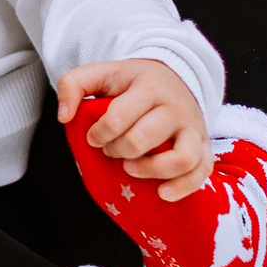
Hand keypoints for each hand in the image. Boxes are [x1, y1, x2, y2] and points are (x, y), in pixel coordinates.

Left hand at [56, 58, 211, 200]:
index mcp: (148, 87)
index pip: (118, 117)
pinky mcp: (203, 146)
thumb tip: (63, 116)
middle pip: (144, 139)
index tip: (94, 137)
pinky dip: (183, 187)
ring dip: (150, 170)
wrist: (175, 77)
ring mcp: (193, 128)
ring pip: (181, 158)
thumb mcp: (101, 73)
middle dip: (118, 150)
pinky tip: (162, 193)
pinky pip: (202, 172)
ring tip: (131, 169)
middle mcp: (174, 108)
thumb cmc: (132, 82)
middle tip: (111, 150)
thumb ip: (72, 84)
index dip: (99, 134)